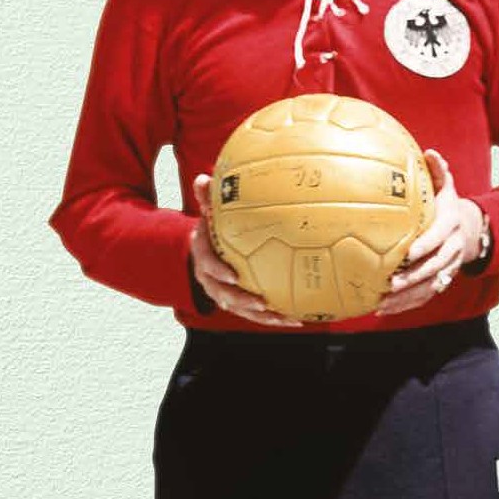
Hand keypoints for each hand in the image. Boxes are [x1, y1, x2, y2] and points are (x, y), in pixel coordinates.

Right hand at [190, 176, 302, 326]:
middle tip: (261, 304)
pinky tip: (296, 319)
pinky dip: (273, 318)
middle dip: (242, 302)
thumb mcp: (209, 212)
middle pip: (223, 295)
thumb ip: (207, 198)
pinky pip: (255, 313)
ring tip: (284, 318)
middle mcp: (210, 279)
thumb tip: (202, 178)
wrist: (208, 248)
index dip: (218, 273)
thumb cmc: (213, 229)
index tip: (233, 276)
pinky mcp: (239, 302)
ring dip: (261, 316)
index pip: (206, 265)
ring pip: (241, 309)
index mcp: (203, 256)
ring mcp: (224, 293)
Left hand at [374, 150, 483, 315]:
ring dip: (406, 297)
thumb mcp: (448, 187)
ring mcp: (448, 267)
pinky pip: (425, 295)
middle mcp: (452, 249)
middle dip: (413, 277)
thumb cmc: (449, 206)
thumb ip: (439, 171)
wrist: (472, 229)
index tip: (407, 253)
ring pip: (429, 286)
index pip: (438, 238)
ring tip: (383, 303)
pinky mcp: (442, 280)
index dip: (424, 247)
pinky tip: (384, 309)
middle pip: (434, 267)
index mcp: (450, 226)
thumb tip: (430, 152)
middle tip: (391, 283)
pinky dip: (406, 304)